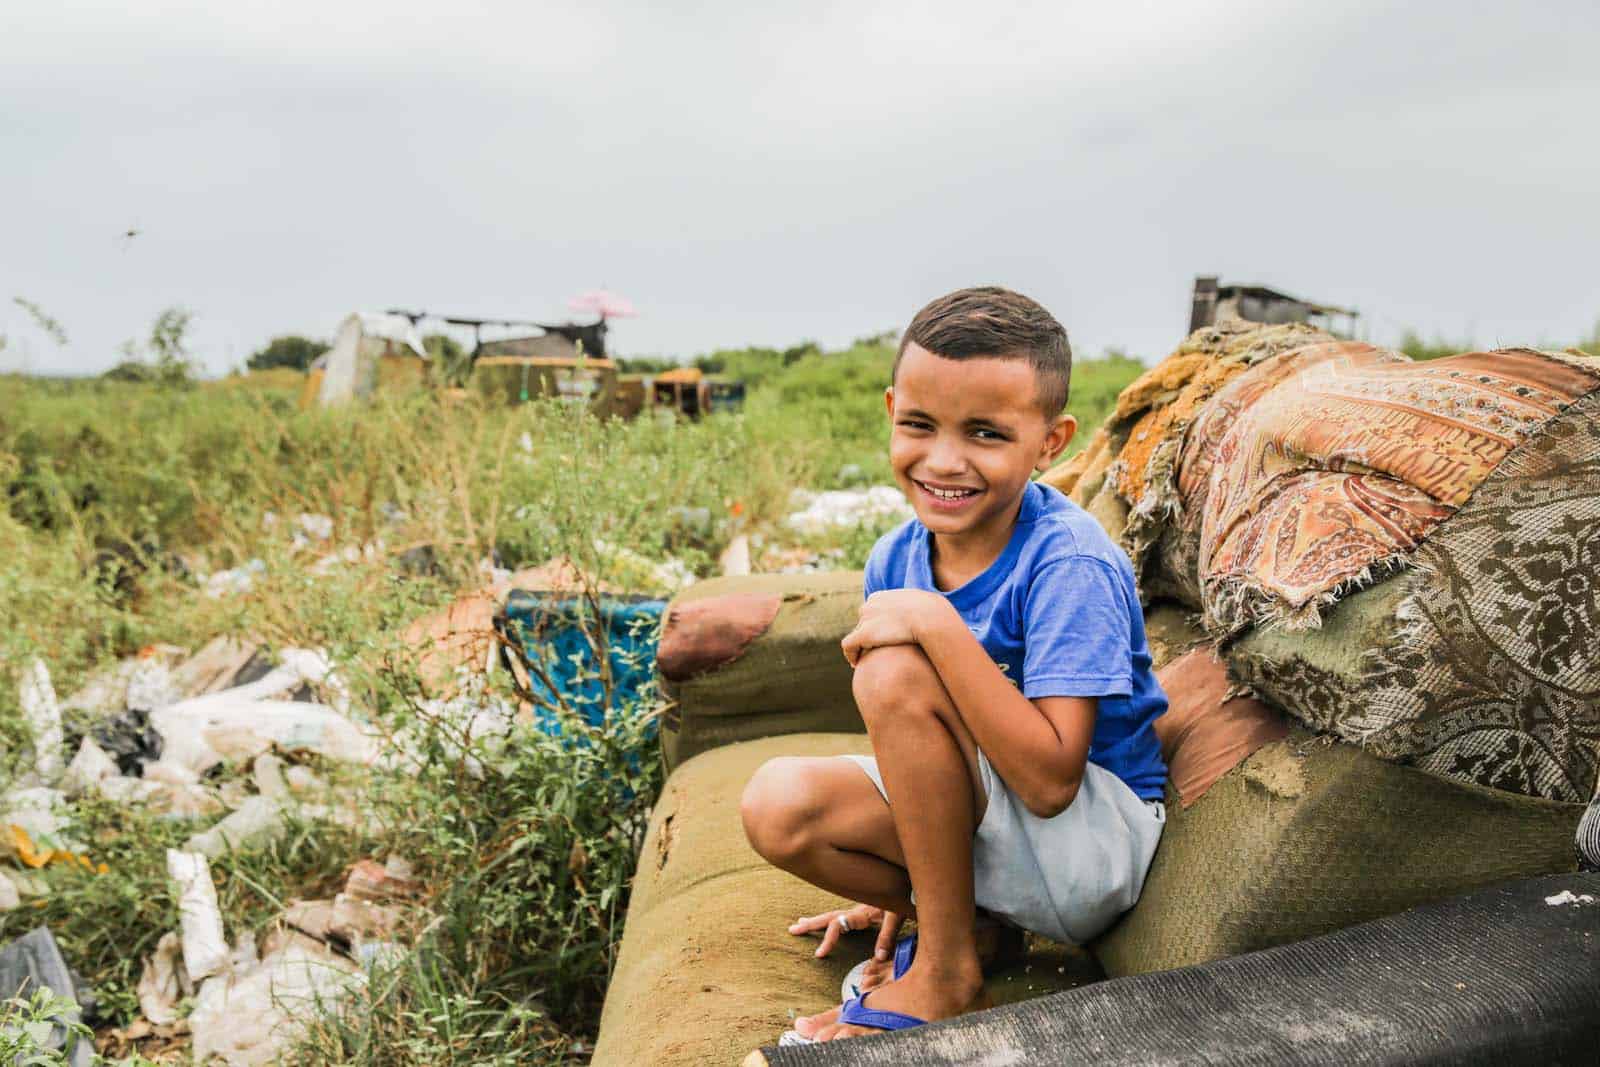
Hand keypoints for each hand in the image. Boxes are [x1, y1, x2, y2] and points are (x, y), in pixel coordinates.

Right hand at [788, 904, 903, 962]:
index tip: (819, 954)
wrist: (914, 878)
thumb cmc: (909, 894)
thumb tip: (877, 957)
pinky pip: (846, 915)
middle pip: (829, 916)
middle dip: (811, 924)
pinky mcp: (870, 910)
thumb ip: (888, 935)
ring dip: (818, 919)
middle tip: (792, 930)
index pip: (837, 924)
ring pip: (835, 914)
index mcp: (862, 911)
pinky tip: (830, 921)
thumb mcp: (898, 915)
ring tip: (801, 923)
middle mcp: (859, 909)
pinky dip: (833, 919)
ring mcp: (863, 909)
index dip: (827, 939)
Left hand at [840, 589, 951, 666]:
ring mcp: (865, 619)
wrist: (929, 617)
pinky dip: (851, 654)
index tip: (878, 638)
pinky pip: (849, 646)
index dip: (873, 626)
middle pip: (862, 624)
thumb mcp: (925, 605)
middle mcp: (869, 605)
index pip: (870, 612)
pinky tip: (857, 665)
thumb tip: (928, 613)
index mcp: (880, 597)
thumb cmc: (933, 614)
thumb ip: (919, 609)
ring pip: (856, 635)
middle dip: (865, 637)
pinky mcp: (863, 634)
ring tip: (864, 661)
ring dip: (859, 647)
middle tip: (870, 652)